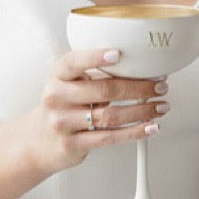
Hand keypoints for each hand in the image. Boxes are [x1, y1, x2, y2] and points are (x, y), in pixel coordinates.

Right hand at [31, 46, 168, 177]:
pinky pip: (109, 137)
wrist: (38, 142)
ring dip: (142, 110)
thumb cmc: (63, 108)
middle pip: (104, 89)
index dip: (96, 57)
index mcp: (58, 76)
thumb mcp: (70, 85)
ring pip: (110, 115)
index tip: (118, 54)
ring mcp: (62, 122)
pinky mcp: (72, 144)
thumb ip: (95, 76)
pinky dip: (134, 132)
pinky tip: (149, 127)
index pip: (75, 61)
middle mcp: (57, 97)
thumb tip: (139, 69)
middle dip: (138, 88)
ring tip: (160, 106)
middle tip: (159, 86)